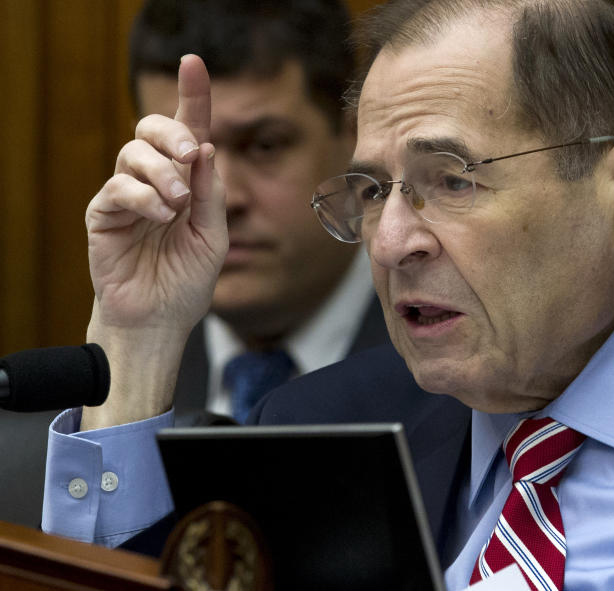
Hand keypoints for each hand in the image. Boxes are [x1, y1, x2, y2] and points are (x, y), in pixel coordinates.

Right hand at [81, 55, 226, 428]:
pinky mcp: (104, 214)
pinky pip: (117, 187)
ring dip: (162, 172)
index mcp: (185, 180)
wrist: (162, 319)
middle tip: (189, 154)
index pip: (187, 130)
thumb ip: (210, 191)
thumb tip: (205, 146)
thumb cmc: (188, 279)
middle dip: (171, 131)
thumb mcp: (214, 234)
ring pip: (133, 153)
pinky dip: (143, 196)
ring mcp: (127, 195)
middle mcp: (154, 180)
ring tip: (178, 203)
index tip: (193, 62)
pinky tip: (161, 215)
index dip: (191, 95)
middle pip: (151, 128)